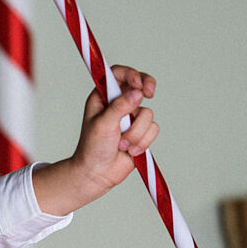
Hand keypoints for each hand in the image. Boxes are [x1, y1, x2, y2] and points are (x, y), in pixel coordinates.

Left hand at [32, 65, 157, 214]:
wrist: (98, 173)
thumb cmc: (93, 148)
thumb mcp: (103, 124)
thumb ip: (120, 107)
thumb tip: (137, 93)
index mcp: (103, 97)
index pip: (118, 74)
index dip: (131, 74)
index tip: (138, 83)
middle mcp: (118, 104)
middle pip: (140, 84)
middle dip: (147, 87)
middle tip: (149, 93)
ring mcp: (131, 118)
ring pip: (148, 114)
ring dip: (136, 132)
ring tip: (121, 144)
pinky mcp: (141, 132)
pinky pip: (153, 130)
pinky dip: (142, 142)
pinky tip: (129, 151)